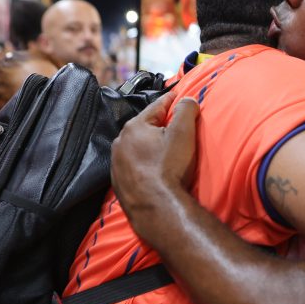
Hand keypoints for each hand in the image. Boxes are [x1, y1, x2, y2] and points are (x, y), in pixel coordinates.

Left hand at [111, 93, 198, 242]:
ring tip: (164, 149)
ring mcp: (116, 163)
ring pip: (136, 146)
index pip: (156, 106)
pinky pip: (132, 165)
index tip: (178, 96)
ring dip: (149, 144)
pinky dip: (142, 163)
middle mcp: (120, 142)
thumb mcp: (183, 134)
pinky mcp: (118, 182)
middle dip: (158, 124)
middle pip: (144, 126)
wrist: (156, 207)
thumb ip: (186, 111)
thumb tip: (187, 99)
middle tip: (174, 126)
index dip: (170, 100)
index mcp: (134, 127)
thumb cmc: (170, 167)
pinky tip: (153, 169)